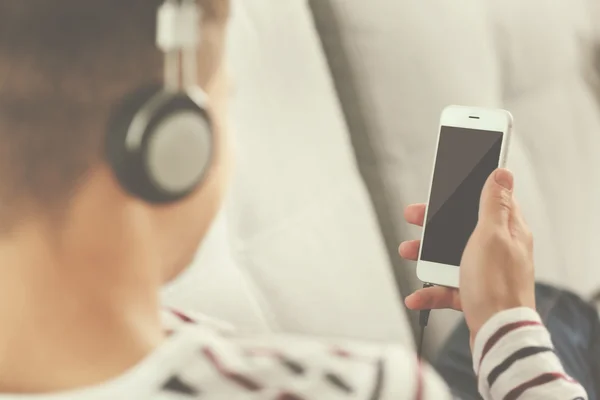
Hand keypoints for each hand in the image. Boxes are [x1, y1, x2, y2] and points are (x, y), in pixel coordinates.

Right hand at [400, 169, 535, 340]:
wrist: (499, 334)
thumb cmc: (497, 285)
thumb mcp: (491, 235)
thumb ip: (493, 204)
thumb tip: (502, 173)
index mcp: (507, 230)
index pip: (489, 201)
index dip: (466, 192)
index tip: (447, 187)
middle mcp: (497, 249)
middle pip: (461, 228)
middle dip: (434, 224)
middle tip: (414, 216)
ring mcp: (485, 272)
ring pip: (450, 256)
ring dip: (426, 255)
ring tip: (408, 252)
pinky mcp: (473, 293)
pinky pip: (446, 287)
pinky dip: (429, 291)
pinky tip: (416, 295)